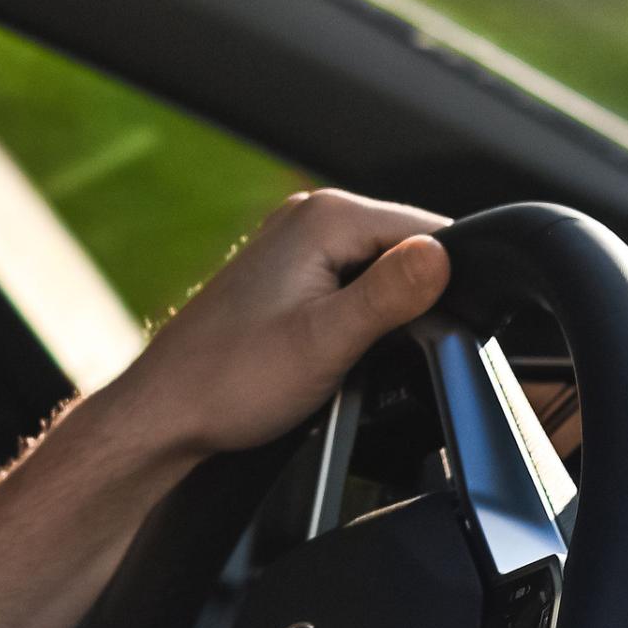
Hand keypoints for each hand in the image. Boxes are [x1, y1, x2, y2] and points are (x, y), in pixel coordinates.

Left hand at [93, 188, 448, 462]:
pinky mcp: (291, 273)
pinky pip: (355, 282)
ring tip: (373, 355)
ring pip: (384, 268)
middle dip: (424, 296)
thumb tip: (444, 255)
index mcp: (325, 217)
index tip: (460, 331)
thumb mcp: (327, 341)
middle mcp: (310, 216)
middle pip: (409, 247)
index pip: (430, 230)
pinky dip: (368, 314)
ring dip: (396, 309)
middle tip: (411, 354)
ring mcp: (297, 243)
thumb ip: (389, 295)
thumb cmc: (231, 380)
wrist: (167, 411)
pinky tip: (354, 349)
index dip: (456, 281)